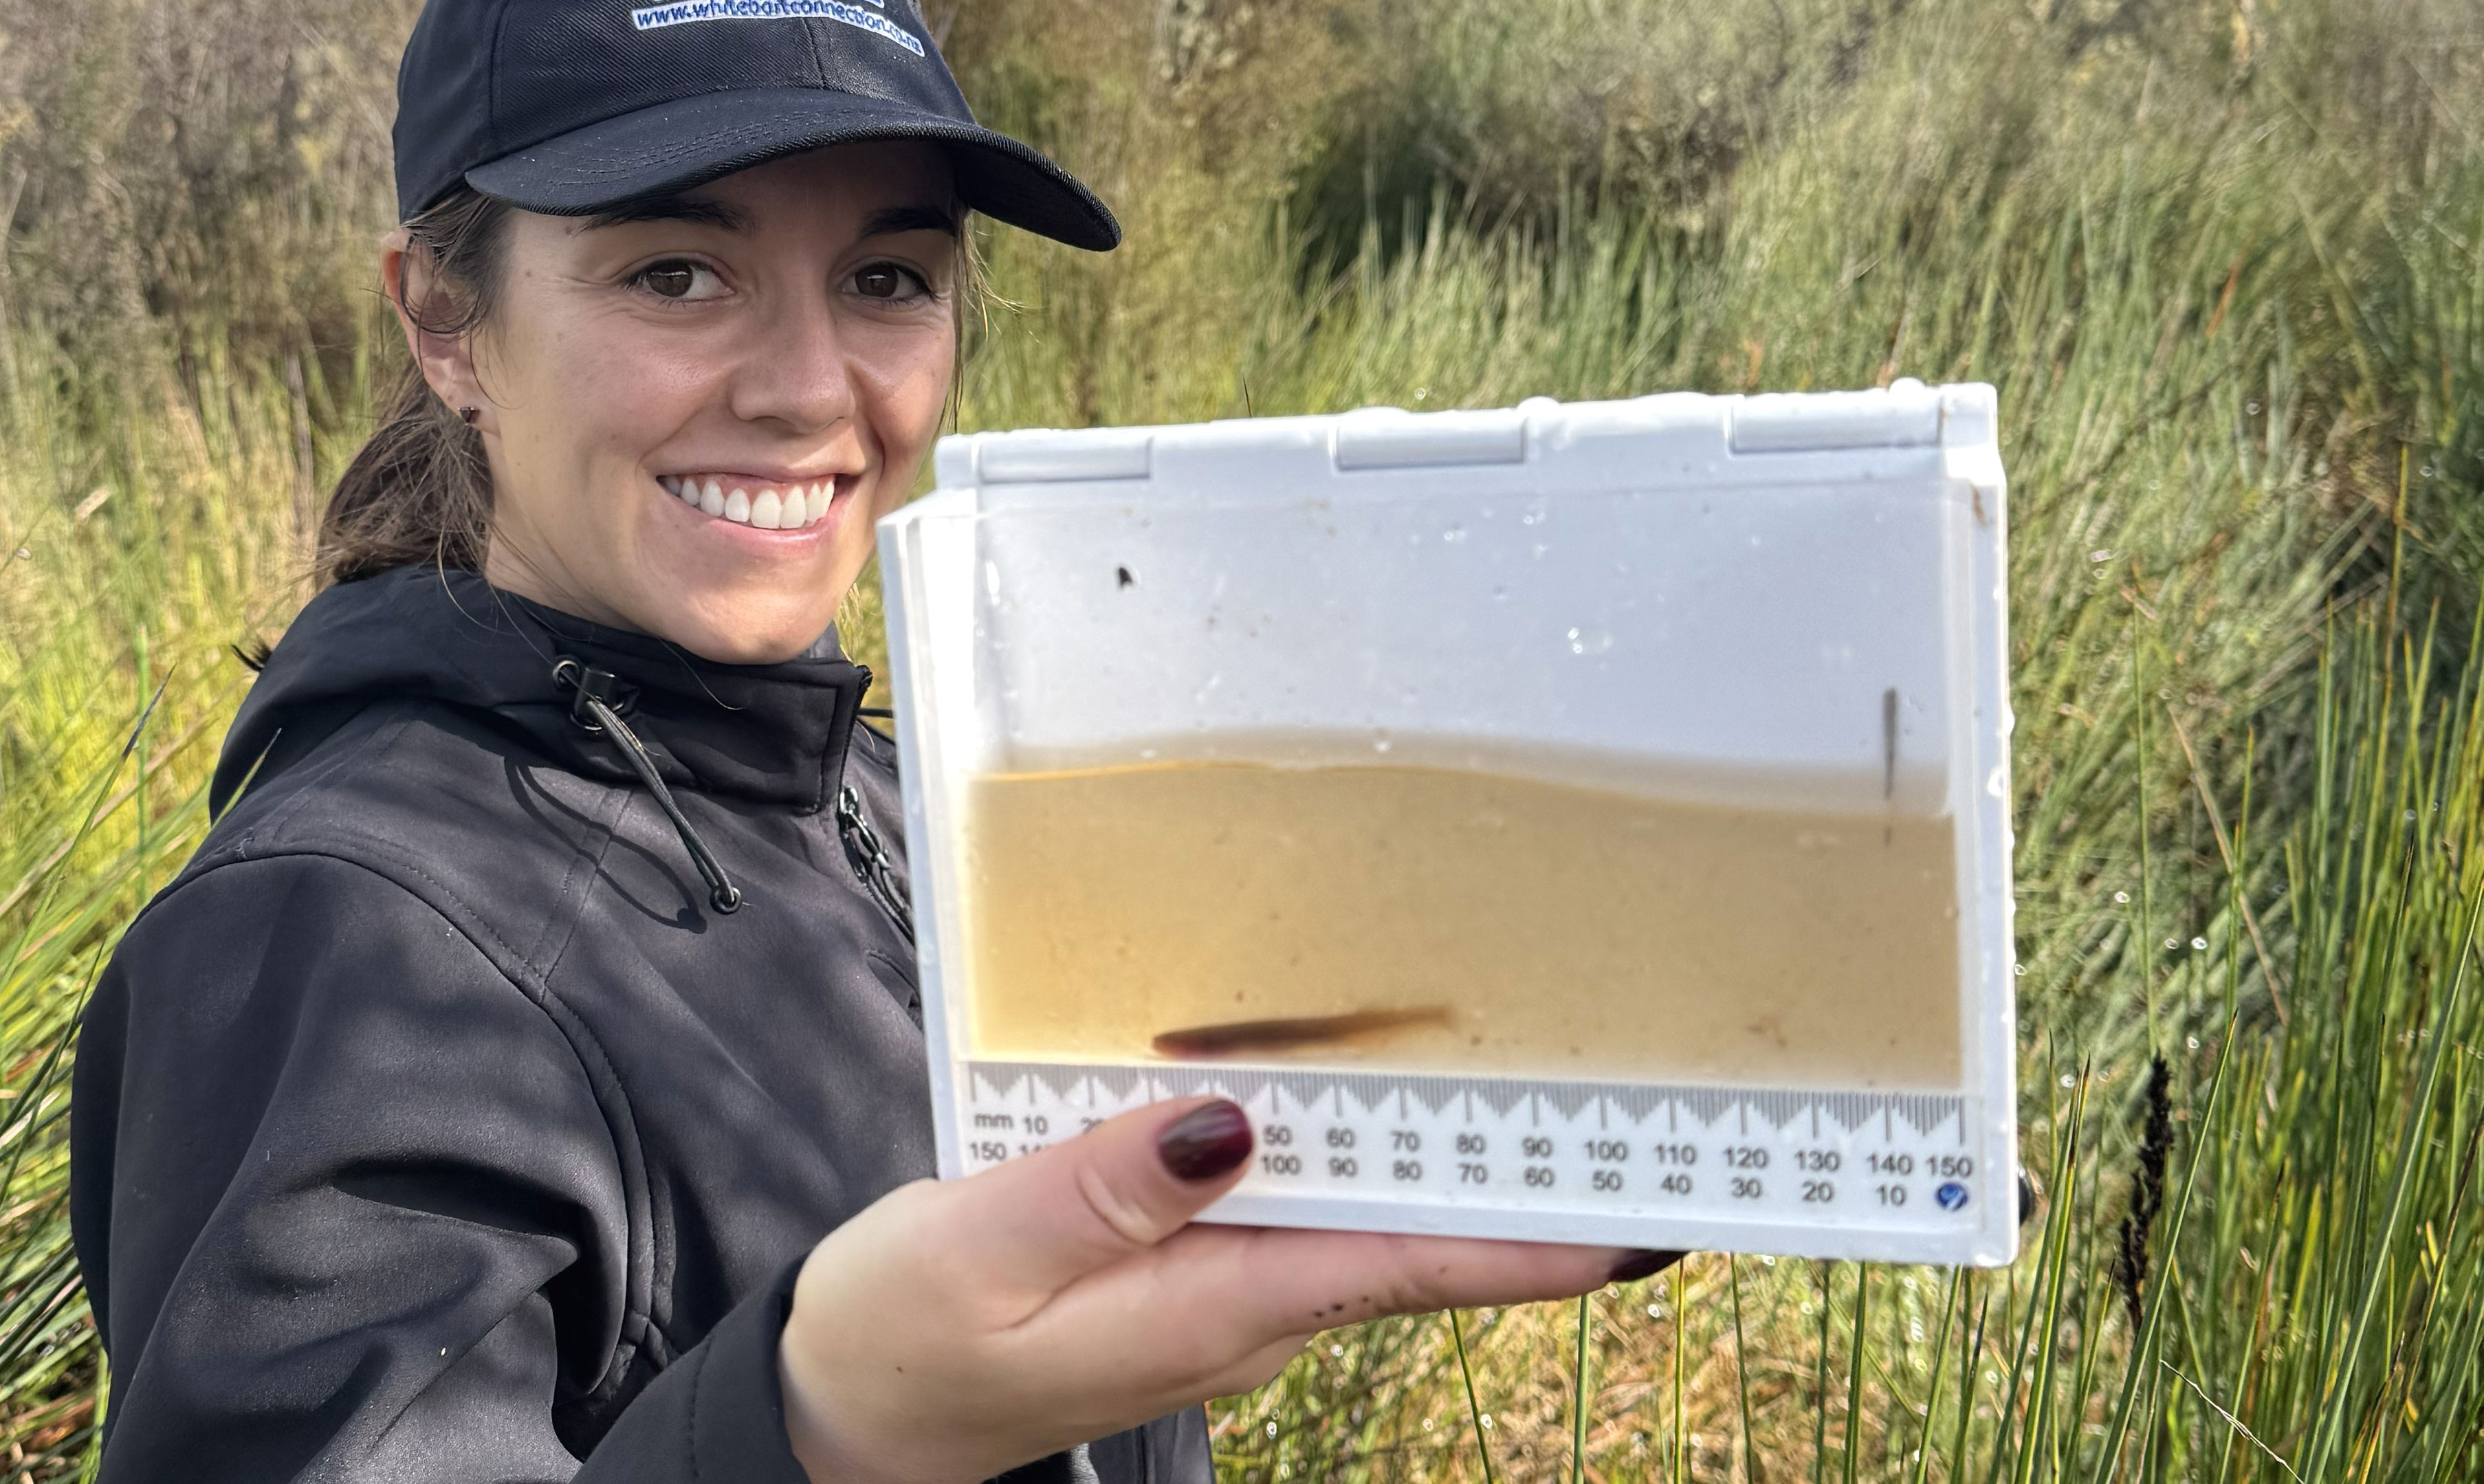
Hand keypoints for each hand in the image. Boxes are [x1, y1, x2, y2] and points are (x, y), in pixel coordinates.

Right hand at [777, 1097, 1677, 1483]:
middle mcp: (1244, 1315)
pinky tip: (1362, 1096)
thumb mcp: (975, 1249)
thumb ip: (1104, 1185)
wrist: (842, 1422)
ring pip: (1358, 1223)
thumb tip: (1231, 1124)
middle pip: (1409, 1242)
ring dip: (1438, 1158)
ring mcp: (1220, 1304)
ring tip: (1528, 1068)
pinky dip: (1346, 1157)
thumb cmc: (898, 1336)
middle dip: (1516, 1180)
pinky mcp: (1183, 1280)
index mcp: (1211, 1309)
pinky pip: (1295, 1214)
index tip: (1647, 1214)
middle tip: (1626, 1097)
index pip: (1406, 1267)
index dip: (1533, 1241)